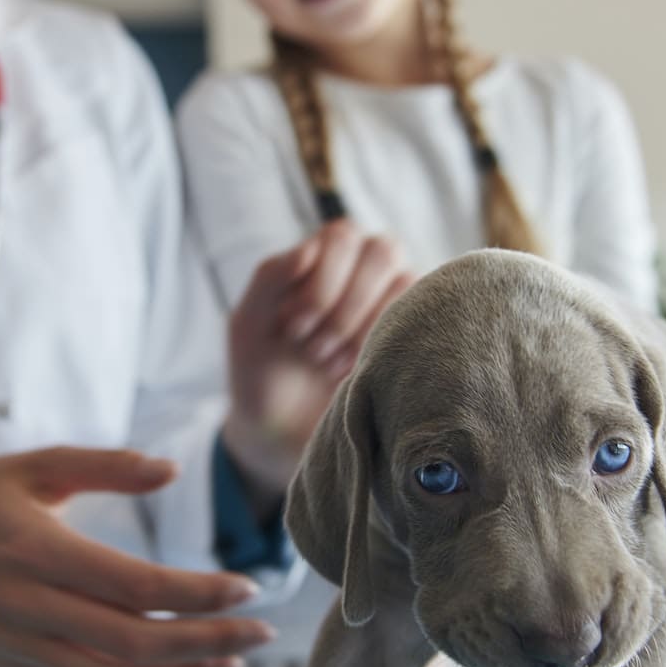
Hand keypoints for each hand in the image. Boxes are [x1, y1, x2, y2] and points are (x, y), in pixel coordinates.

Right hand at [0, 447, 274, 666]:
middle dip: (204, 643)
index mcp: (35, 549)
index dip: (195, 594)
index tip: (248, 588)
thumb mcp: (39, 464)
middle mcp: (25, 606)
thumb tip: (170, 470)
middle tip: (261, 634)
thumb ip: (107, 465)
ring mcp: (17, 646)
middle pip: (129, 642)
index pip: (132, 585)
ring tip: (231, 665)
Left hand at [223, 222, 414, 492]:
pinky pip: (417, 321)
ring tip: (326, 364)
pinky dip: (380, 348)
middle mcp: (364, 266)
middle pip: (383, 252)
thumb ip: (270, 277)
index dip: (321, 283)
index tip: (291, 328)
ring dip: (360, 330)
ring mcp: (395, 298)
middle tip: (311, 348)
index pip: (342, 237)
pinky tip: (351, 372)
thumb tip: (309, 247)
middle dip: (344, 307)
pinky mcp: (413, 333)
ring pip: (405, 285)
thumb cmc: (261, 369)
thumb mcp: (248, 323)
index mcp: (323, 253)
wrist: (279, 429)